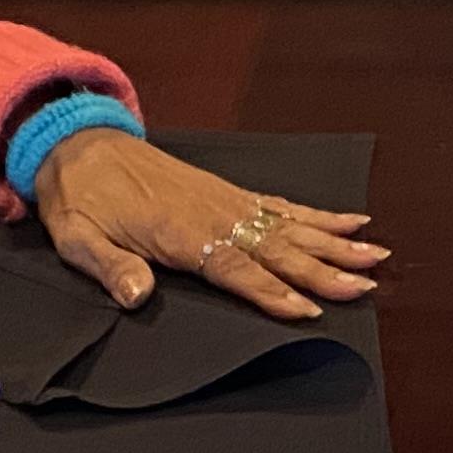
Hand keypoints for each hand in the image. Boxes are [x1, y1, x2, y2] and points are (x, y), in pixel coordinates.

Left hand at [32, 130, 385, 321]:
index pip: (233, 267)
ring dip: (334, 244)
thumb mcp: (77, 236)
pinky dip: (317, 216)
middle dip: (322, 269)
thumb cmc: (78, 197)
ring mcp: (226, 200)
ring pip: (289, 226)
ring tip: (375, 256)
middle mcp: (212, 214)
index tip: (308, 309)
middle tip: (364, 286)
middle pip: (276, 248)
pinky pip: (281, 205)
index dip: (271, 291)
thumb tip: (137, 295)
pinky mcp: (229, 193)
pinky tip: (349, 222)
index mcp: (177, 231)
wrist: (79, 143)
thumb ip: (109, 267)